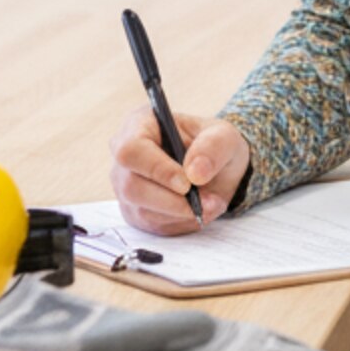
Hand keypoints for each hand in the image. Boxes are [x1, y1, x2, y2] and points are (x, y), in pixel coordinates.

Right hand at [108, 106, 251, 234]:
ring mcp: (125, 186)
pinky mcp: (135, 211)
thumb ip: (213, 147)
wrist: (215, 167)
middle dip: (173, 200)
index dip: (157, 170)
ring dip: (182, 214)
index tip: (187, 183)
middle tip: (208, 202)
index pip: (131, 150)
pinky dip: (181, 223)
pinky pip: (153, 225)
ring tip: (212, 204)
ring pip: (142, 211)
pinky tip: (199, 210)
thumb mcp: (224, 136)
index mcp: (139, 125)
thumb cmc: (213, 145)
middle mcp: (124, 157)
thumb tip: (195, 172)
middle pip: (132, 186)